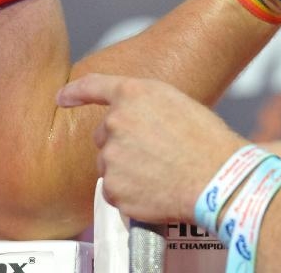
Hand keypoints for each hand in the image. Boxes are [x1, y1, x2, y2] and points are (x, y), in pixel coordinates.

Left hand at [56, 74, 246, 223]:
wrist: (218, 178)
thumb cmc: (207, 140)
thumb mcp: (178, 104)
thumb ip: (145, 108)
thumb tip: (128, 125)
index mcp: (134, 93)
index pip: (93, 86)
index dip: (75, 91)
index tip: (62, 97)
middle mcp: (116, 122)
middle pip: (104, 134)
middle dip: (122, 142)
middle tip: (155, 152)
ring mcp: (111, 157)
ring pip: (109, 164)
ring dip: (126, 168)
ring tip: (161, 172)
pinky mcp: (113, 189)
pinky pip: (114, 190)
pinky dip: (130, 193)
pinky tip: (156, 189)